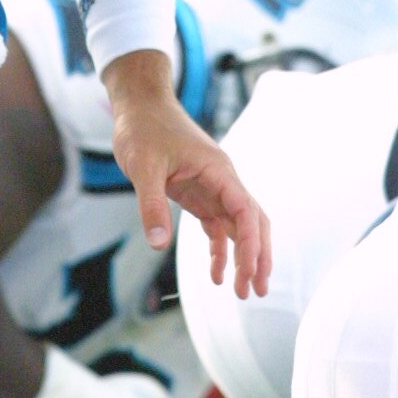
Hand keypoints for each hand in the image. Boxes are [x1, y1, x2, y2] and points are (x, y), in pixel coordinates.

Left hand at [106, 52, 270, 298]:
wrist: (140, 105)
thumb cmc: (144, 128)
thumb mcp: (143, 166)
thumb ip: (152, 204)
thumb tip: (158, 245)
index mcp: (218, 170)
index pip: (246, 210)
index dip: (251, 244)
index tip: (249, 272)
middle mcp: (222, 180)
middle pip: (253, 222)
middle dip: (258, 257)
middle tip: (256, 292)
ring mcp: (212, 188)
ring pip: (239, 227)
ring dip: (244, 257)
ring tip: (244, 291)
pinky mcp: (198, 194)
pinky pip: (217, 226)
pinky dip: (220, 249)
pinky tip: (215, 274)